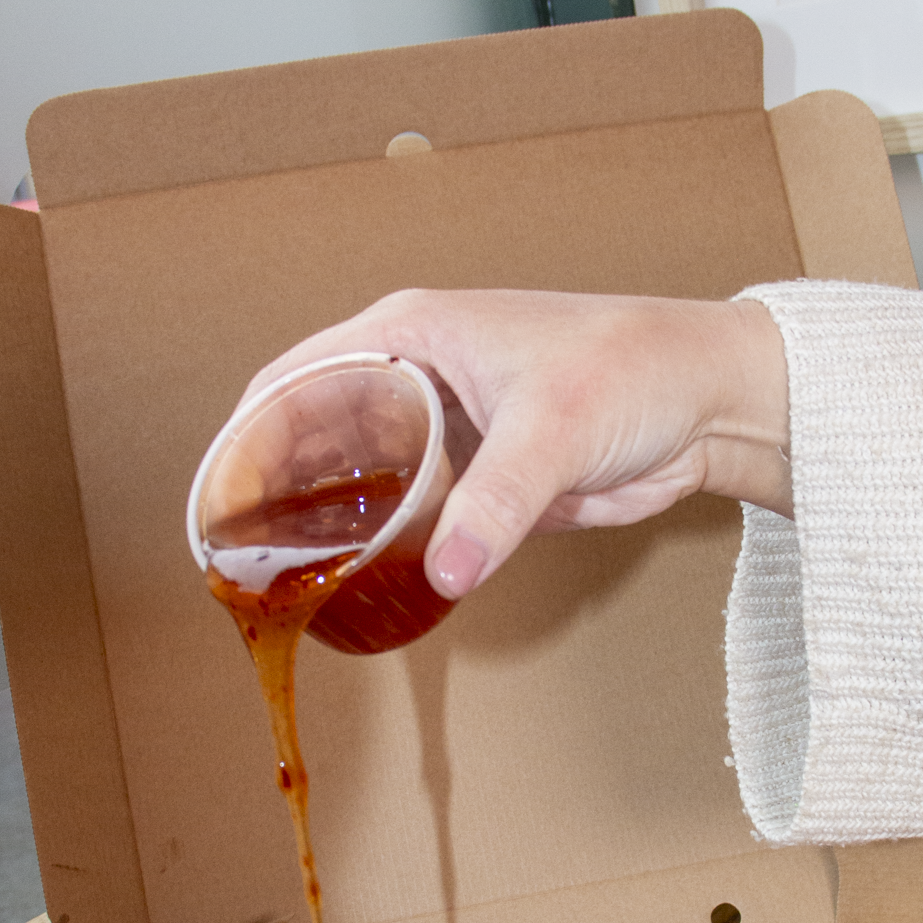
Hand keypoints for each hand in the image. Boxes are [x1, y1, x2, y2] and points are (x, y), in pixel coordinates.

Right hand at [243, 289, 789, 599]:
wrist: (706, 402)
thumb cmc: (634, 369)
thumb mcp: (555, 429)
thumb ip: (498, 502)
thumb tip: (444, 571)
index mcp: (408, 334)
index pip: (294, 378)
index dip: (246, 436)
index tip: (216, 501)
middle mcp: (412, 380)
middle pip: (316, 438)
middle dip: (279, 495)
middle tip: (245, 564)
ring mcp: (444, 435)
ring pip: (362, 485)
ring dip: (331, 529)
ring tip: (287, 586)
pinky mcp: (478, 483)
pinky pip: (413, 520)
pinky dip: (383, 551)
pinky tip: (359, 588)